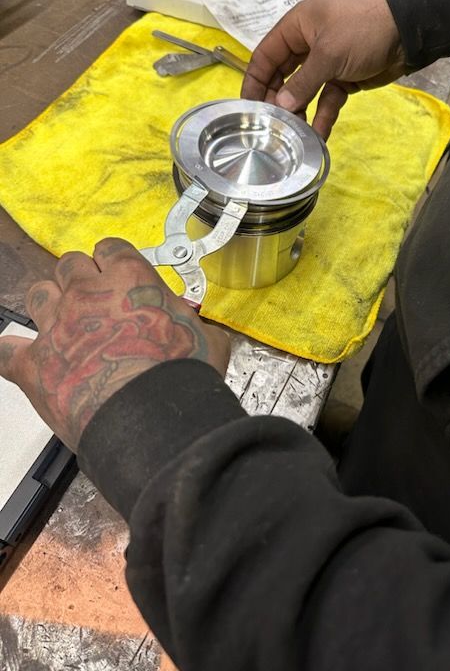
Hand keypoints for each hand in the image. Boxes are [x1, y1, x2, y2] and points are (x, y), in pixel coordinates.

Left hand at [0, 238, 229, 451]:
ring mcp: (56, 327)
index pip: (110, 249)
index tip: (118, 276)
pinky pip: (5, 349)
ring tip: (64, 326)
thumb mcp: (208, 339)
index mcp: (131, 279)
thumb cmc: (182, 380)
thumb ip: (191, 322)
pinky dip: (13, 353)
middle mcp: (87, 294)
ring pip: (38, 294)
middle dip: (80, 279)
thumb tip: (197, 328)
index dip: (114, 263)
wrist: (154, 423)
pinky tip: (22, 357)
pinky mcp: (33, 366)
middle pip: (69, 265)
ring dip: (50, 305)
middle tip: (94, 302)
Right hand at [241, 0, 404, 137]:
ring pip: (304, 92)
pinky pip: (327, 100)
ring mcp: (325, 63)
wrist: (408, 31)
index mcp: (296, 28)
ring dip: (299, 112)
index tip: (247, 107)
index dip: (254, 81)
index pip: (265, 56)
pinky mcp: (343, 79)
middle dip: (276, 101)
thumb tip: (281, 107)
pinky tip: (318, 136)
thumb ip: (303, 83)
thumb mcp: (329, 54)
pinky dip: (323, 116)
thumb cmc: (362, 30)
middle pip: (282, 77)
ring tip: (291, 134)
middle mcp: (307, 45)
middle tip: (269, 126)